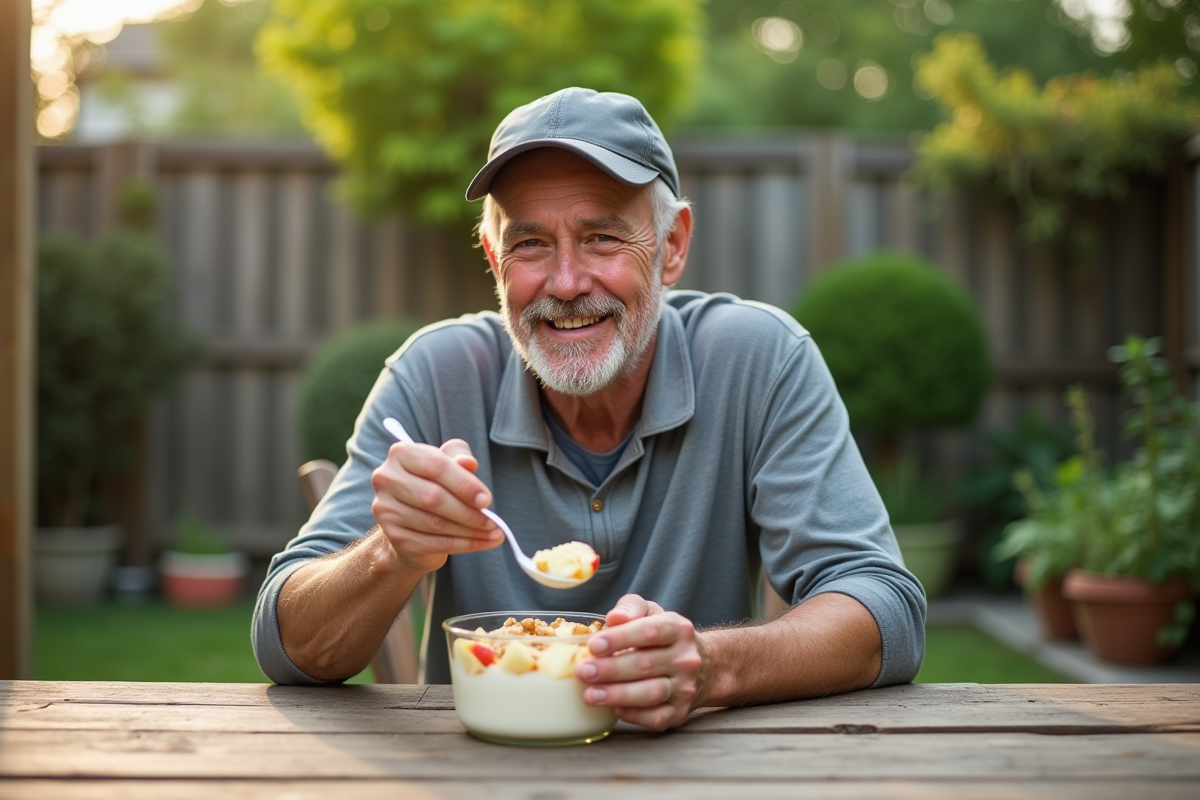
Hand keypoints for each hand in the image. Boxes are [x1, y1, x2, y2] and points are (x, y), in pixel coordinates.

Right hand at [370, 437, 501, 573]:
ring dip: (470, 531)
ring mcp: (387, 510)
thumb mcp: (448, 464)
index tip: (486, 499)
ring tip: (493, 532)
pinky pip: (434, 543)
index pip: (435, 466)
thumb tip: (468, 463)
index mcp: (401, 454)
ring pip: (435, 524)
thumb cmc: (434, 485)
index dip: (464, 483)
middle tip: (493, 521)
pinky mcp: (395, 537)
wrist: (411, 522)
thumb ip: (459, 457)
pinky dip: (463, 545)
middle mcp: (386, 480)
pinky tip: (482, 542)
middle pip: (433, 497)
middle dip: (468, 511)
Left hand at [575, 594, 705, 730]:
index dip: (621, 638)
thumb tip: (614, 618)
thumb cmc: (664, 637)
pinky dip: (633, 714)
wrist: (705, 667)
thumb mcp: (652, 613)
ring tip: (590, 694)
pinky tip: (613, 708)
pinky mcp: (680, 713)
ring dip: (618, 694)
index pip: (650, 632)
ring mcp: (685, 688)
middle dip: (611, 670)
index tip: (594, 645)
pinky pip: (656, 718)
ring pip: (651, 693)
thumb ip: (631, 608)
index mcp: (678, 630)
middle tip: (583, 672)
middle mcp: (686, 659)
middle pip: (646, 665)